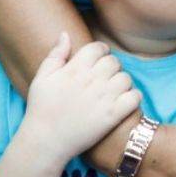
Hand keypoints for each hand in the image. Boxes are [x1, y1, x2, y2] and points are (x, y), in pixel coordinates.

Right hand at [19, 34, 140, 165]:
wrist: (45, 143)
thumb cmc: (41, 110)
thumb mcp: (41, 79)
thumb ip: (55, 54)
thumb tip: (65, 33)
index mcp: (73, 69)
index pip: (98, 47)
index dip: (100, 52)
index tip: (97, 62)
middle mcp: (90, 80)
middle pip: (114, 62)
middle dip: (111, 68)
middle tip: (104, 80)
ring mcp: (103, 98)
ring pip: (126, 78)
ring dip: (121, 84)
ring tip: (112, 93)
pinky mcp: (112, 116)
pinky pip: (134, 97)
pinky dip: (131, 98)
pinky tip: (121, 104)